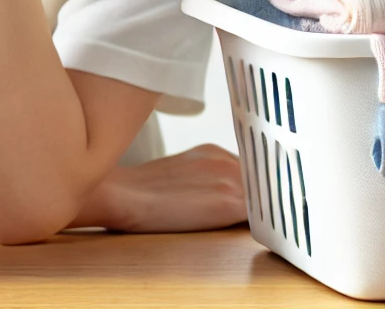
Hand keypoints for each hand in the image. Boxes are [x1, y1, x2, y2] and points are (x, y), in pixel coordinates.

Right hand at [76, 144, 247, 233]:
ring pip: (262, 200)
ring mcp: (229, 179)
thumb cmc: (141, 190)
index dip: (253, 191)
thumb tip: (224, 198)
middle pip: (261, 185)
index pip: (249, 174)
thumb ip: (206, 178)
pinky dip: (257, 225)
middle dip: (259, 200)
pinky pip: (259, 216)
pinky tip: (243, 233)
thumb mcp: (179, 172)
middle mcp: (226, 160)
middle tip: (254, 218)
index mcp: (213, 152)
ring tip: (250, 226)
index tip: (254, 203)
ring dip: (260, 213)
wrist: (122, 194)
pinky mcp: (228, 202)